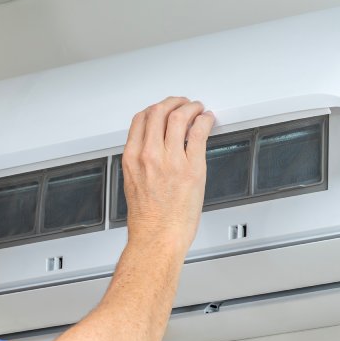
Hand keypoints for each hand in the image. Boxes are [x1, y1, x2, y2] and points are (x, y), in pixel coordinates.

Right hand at [120, 97, 214, 252]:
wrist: (157, 238)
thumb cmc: (148, 220)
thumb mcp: (133, 183)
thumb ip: (141, 162)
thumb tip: (154, 148)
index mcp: (132, 158)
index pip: (140, 119)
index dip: (155, 109)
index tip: (164, 109)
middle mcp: (149, 155)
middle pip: (159, 112)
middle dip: (174, 102)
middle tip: (184, 104)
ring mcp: (171, 160)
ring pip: (179, 117)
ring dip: (191, 107)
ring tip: (198, 109)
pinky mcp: (192, 168)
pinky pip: (199, 133)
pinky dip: (205, 120)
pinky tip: (207, 121)